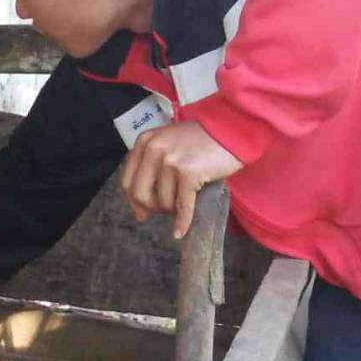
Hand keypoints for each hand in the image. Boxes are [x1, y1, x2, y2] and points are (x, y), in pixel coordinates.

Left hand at [119, 121, 241, 238]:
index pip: (128, 180)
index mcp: (145, 141)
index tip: (141, 214)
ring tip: (184, 203)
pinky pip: (182, 205)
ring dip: (172, 210)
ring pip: (162, 202)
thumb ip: (153, 161)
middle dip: (152, 208)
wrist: (232, 129)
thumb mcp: (169, 141)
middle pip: (140, 194)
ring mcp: (170, 160)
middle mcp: (154, 149)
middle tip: (164, 211)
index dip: (133, 202)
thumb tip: (142, 200)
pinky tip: (180, 232)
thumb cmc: (202, 139)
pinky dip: (182, 222)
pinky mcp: (189, 172)